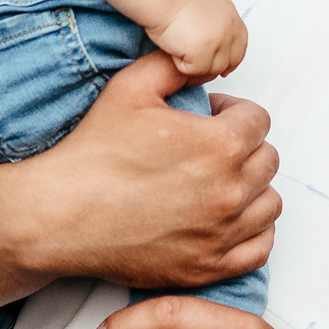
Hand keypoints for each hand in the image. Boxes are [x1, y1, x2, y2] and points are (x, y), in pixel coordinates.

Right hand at [20, 52, 279, 288]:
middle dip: (244, 148)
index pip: (259, 121)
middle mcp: (229, 191)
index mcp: (220, 145)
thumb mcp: (130, 87)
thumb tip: (202, 60)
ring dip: (252, 189)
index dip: (233, 114)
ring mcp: (221, 234)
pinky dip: (251, 231)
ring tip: (219, 182)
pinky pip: (259, 248)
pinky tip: (226, 219)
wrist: (60, 215)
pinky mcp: (208, 267)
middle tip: (210, 149)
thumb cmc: (93, 154)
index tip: (212, 119)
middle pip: (268, 160)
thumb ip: (176, 65)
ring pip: (269, 203)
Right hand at [148, 0, 247, 79]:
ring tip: (179, 47)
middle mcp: (229, 27)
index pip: (241, 43)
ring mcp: (218, 40)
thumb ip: (214, 25)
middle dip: (215, 66)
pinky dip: (181, 64)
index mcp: (230, 15)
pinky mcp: (203, 52)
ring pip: (213, 69)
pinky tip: (174, 48)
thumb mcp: (205, 8)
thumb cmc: (172, 0)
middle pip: (231, 59)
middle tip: (199, 65)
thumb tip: (215, 46)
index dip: (233, 57)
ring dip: (195, 64)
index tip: (226, 68)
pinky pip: (194, 70)